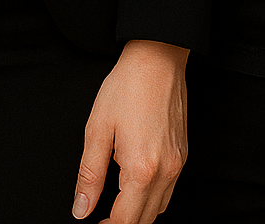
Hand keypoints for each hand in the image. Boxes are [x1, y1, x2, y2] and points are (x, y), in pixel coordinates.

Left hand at [73, 39, 188, 222]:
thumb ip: (89, 174)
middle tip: (101, 217)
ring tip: (117, 203)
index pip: (124, 221)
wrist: (158, 58)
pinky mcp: (183, 154)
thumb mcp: (97, 129)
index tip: (93, 223)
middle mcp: (165, 172)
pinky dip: (152, 198)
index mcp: (141, 169)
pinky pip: (169, 191)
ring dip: (138, 214)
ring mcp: (178, 164)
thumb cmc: (126, 87)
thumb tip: (82, 209)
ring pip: (160, 209)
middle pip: (145, 221)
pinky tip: (135, 184)